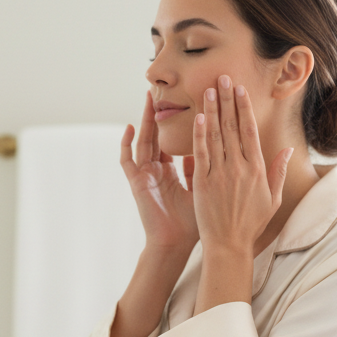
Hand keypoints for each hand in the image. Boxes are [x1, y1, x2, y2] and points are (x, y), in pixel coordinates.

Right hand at [120, 90, 198, 252]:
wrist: (175, 245)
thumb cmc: (191, 225)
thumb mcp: (202, 191)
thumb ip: (202, 169)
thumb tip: (210, 149)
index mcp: (172, 172)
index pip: (174, 141)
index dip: (178, 123)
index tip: (185, 105)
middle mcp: (157, 171)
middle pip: (157, 136)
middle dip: (160, 114)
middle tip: (165, 91)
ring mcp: (145, 176)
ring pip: (143, 141)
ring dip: (145, 120)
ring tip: (148, 98)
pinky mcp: (136, 183)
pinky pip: (127, 160)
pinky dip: (126, 144)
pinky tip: (130, 127)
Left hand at [192, 76, 292, 254]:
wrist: (229, 245)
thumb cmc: (250, 224)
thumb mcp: (272, 199)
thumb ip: (278, 172)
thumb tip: (286, 151)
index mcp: (257, 169)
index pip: (250, 131)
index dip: (244, 108)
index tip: (240, 89)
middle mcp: (239, 168)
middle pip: (233, 127)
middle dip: (227, 100)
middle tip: (222, 77)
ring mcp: (220, 175)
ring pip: (216, 136)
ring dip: (213, 110)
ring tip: (208, 89)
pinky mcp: (203, 184)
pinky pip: (201, 154)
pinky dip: (200, 134)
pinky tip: (199, 117)